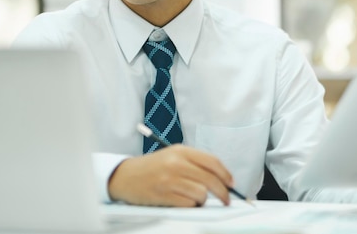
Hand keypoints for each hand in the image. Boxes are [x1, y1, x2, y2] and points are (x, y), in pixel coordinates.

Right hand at [107, 144, 233, 206]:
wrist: (125, 176)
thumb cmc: (152, 167)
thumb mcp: (173, 155)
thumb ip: (195, 162)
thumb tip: (221, 177)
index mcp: (181, 151)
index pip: (212, 162)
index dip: (226, 174)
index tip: (231, 184)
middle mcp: (176, 163)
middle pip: (211, 179)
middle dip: (223, 192)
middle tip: (226, 199)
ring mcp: (169, 179)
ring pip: (201, 194)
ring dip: (202, 200)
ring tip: (195, 199)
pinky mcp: (163, 195)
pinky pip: (188, 204)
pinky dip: (191, 206)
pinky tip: (184, 202)